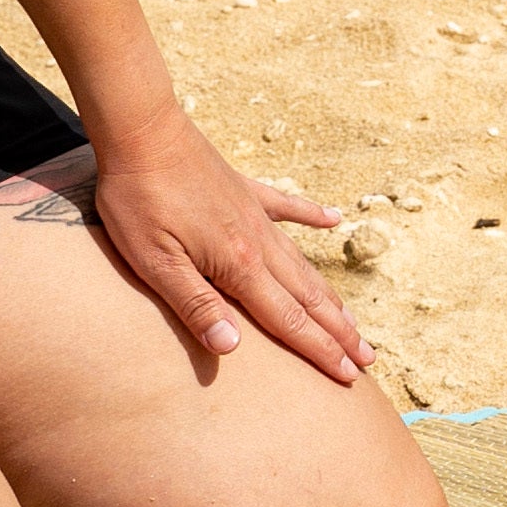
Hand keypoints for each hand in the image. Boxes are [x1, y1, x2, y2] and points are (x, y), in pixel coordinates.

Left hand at [80, 106, 368, 378]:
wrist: (143, 131)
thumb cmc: (140, 200)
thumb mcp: (155, 262)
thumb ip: (195, 305)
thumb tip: (232, 348)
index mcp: (238, 265)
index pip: (288, 320)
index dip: (319, 351)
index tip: (349, 376)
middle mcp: (258, 242)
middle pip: (307, 297)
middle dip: (338, 332)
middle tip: (366, 360)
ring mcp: (255, 214)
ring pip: (303, 264)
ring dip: (329, 296)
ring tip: (354, 320)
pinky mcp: (245, 190)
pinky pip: (288, 207)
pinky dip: (312, 217)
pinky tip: (334, 221)